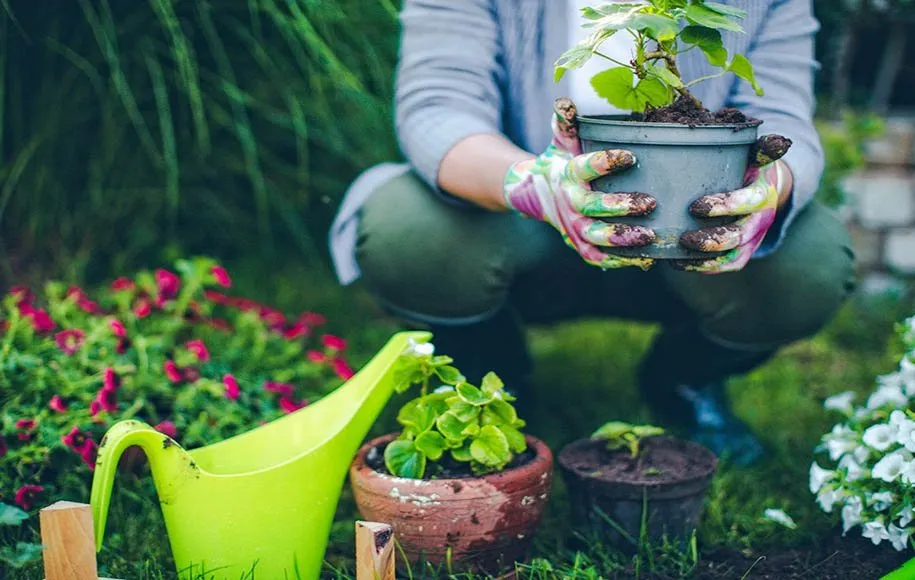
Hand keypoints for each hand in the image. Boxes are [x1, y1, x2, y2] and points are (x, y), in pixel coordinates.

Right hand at [503, 98, 656, 269]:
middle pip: (593, 207)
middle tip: (650, 202)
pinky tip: (645, 259)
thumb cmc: (561, 160)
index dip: (606, 162)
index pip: (586, 167)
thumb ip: (566, 122)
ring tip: (649, 236)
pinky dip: (619, 261)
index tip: (630, 156)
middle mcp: (570, 203)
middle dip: (621, 206)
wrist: (537, 193)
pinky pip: (597, 257)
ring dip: (622, 238)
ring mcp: (574, 226)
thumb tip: (565, 102)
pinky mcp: (580, 244)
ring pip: (596, 236)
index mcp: (569, 174)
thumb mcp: (562, 140)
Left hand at [673, 135, 792, 273]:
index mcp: (763, 193)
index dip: (725, 206)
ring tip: (678, 253)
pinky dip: (703, 267)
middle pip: (740, 236)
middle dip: (712, 239)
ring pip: (733, 256)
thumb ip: (761, 147)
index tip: (695, 207)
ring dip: (706, 259)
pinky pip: (726, 266)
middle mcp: (761, 219)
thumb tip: (780, 142)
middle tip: (684, 238)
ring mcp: (752, 239)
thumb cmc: (748, 165)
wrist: (765, 186)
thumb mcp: (754, 153)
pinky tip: (677, 262)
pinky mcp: (743, 251)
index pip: (749, 202)